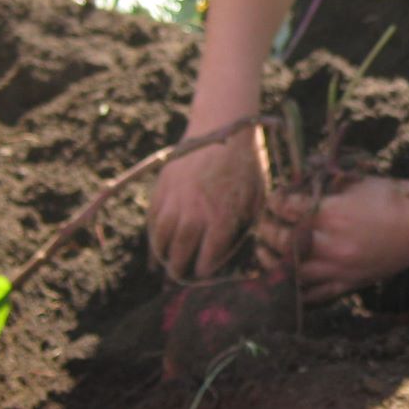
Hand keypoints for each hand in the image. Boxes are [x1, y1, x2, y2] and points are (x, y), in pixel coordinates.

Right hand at [148, 128, 266, 280]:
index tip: (202, 276)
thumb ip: (245, 222)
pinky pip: (153, 218)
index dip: (203, 271)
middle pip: (181, 251)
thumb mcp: (257, 195)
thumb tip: (238, 245)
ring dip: (161, 256)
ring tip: (162, 269)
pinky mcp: (163, 187)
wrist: (223, 127)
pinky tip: (154, 246)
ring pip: (162, 237)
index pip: (207, 256)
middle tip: (177, 281)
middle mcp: (195, 213)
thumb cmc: (247, 163)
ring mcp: (175, 200)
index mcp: (221, 217)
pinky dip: (152, 235)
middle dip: (178, 270)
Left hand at [255, 174, 408, 300]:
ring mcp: (338, 269)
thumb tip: (292, 189)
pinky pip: (312, 295)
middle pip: (281, 240)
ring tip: (265, 251)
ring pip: (290, 272)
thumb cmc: (390, 197)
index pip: (285, 208)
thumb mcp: (353, 183)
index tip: (275, 200)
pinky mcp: (347, 284)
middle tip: (266, 222)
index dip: (275, 202)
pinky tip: (285, 279)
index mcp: (331, 213)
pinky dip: (294, 289)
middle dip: (268, 229)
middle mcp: (331, 244)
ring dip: (272, 261)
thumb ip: (322, 187)